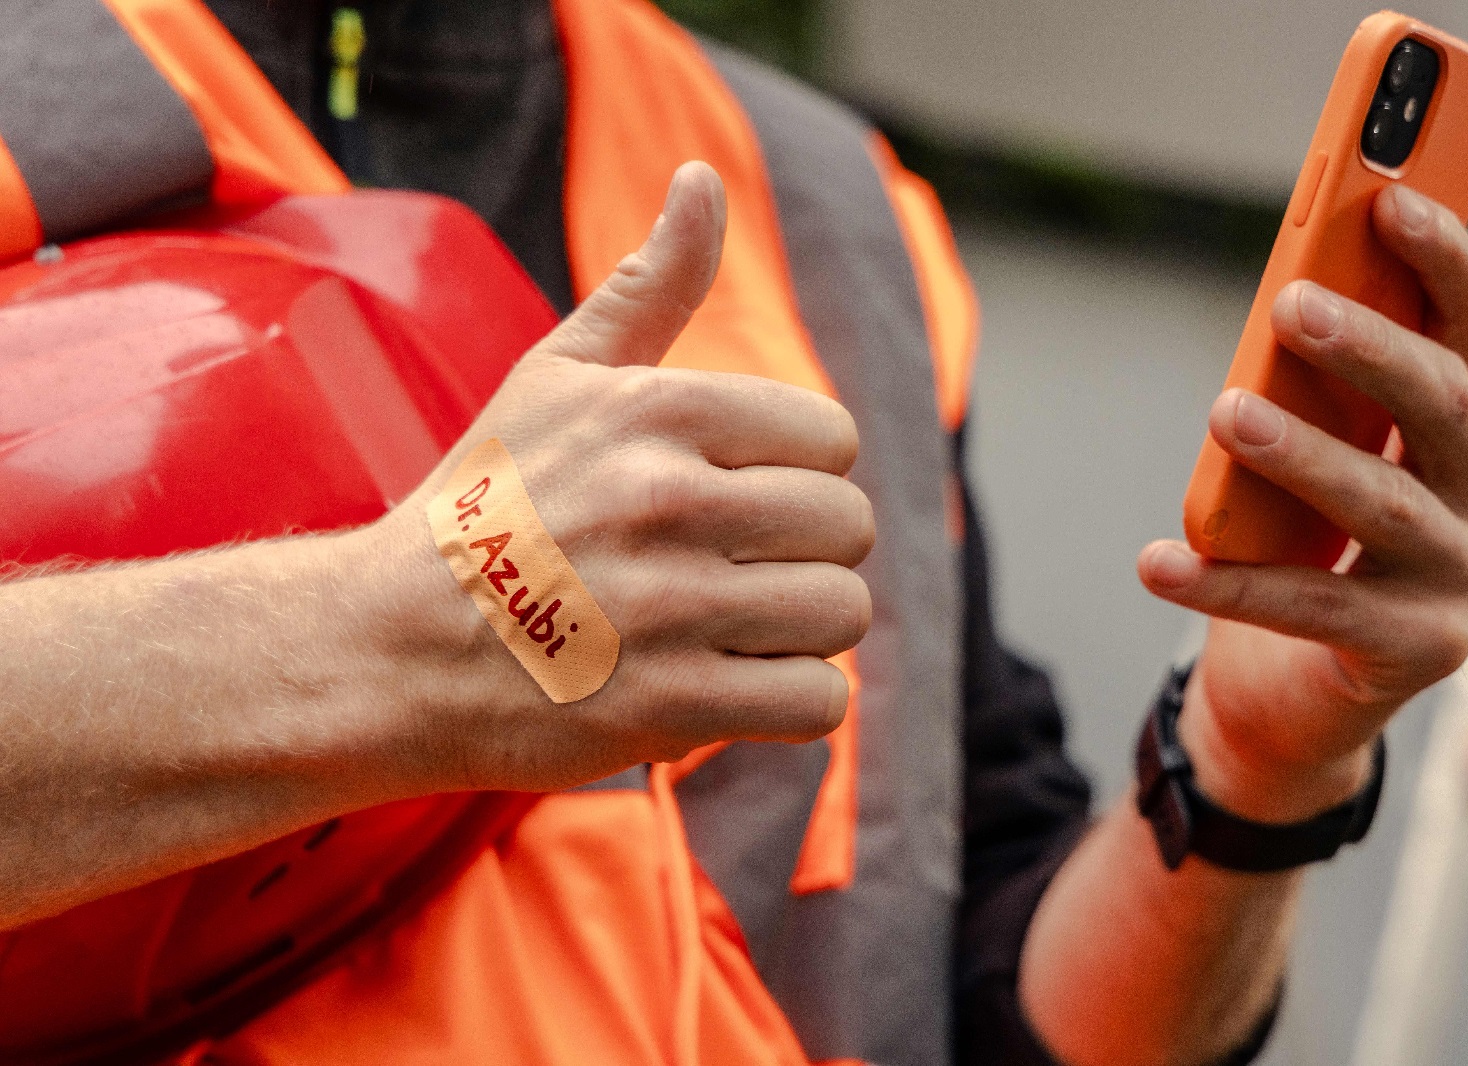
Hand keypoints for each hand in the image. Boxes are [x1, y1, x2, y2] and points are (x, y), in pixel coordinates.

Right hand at [363, 162, 872, 792]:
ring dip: (801, 631)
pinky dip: (790, 703)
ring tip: (730, 627)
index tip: (730, 499)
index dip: (793, 476)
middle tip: (730, 570)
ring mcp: (670, 611)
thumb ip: (650, 284)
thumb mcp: (557, 376)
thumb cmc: (486, 505)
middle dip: (803, 554)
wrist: (387, 646)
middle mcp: (670, 502)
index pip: (834, 441)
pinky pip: (818, 705)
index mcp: (660, 411)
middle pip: (850, 528)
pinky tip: (728, 685)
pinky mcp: (669, 710)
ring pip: (843, 616)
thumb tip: (702, 178)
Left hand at [1137, 185, 1467, 821]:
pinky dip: (1224, 582)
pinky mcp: (1415, 649)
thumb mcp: (1317, 448)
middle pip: (1443, 407)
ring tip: (1227, 412)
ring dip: (1301, 452)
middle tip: (1291, 304)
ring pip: (1381, 502)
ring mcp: (1461, 579)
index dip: (1446, 262)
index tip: (1391, 202)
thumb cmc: (1307, 542)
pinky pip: (1307, 606)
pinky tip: (1158, 561)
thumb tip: (1289, 293)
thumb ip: (1319, 386)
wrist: (1297, 688)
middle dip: (1370, 348)